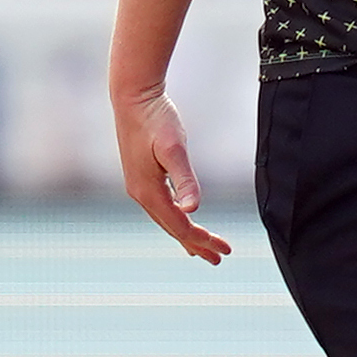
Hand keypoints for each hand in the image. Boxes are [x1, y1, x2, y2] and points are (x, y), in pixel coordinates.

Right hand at [117, 85, 230, 263]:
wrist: (132, 97)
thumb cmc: (156, 119)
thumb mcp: (174, 148)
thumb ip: (184, 179)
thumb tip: (192, 209)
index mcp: (148, 191)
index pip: (180, 225)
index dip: (202, 240)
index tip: (224, 250)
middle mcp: (140, 193)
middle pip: (172, 227)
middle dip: (196, 244)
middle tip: (220, 258)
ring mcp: (138, 186)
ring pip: (166, 219)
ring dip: (185, 235)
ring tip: (202, 251)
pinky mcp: (141, 177)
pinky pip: (161, 207)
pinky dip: (175, 219)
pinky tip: (183, 218)